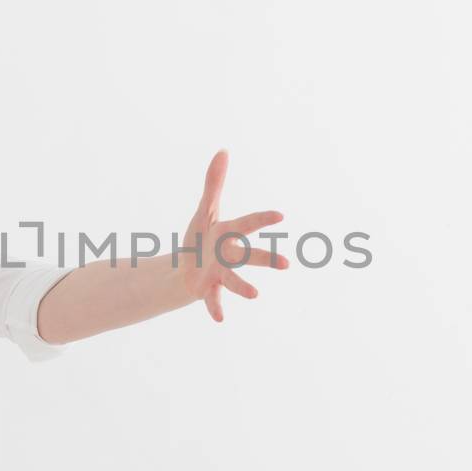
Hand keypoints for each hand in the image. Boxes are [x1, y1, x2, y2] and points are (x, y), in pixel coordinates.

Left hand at [178, 149, 289, 321]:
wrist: (184, 269)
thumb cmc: (200, 238)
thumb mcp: (205, 209)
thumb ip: (214, 182)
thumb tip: (223, 150)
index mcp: (228, 233)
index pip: (247, 224)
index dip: (262, 219)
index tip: (280, 216)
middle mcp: (228, 255)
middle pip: (249, 255)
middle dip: (267, 259)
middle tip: (287, 265)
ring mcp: (219, 274)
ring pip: (234, 280)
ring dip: (244, 287)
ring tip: (256, 295)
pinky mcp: (207, 290)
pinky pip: (213, 300)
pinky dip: (216, 308)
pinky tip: (220, 319)